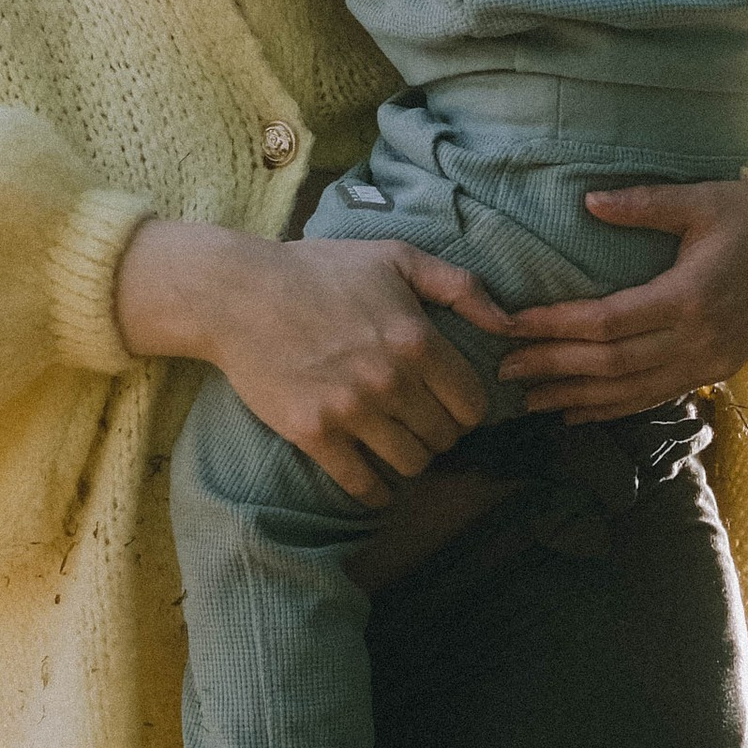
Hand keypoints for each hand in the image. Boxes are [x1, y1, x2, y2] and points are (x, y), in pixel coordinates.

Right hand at [115, 218, 502, 504]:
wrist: (238, 294)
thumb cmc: (319, 270)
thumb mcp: (395, 257)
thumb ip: (460, 287)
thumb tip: (508, 322)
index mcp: (417, 339)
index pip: (472, 404)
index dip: (467, 409)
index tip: (451, 405)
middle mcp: (390, 380)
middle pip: (444, 438)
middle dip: (439, 433)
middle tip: (421, 422)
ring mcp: (351, 411)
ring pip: (411, 464)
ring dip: (410, 459)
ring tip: (398, 443)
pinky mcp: (314, 434)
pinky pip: (363, 484)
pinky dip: (376, 490)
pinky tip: (375, 480)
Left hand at [498, 178, 747, 424]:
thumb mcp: (704, 199)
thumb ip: (645, 204)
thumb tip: (586, 201)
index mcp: (689, 296)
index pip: (608, 322)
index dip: (556, 327)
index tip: (512, 325)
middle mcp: (697, 339)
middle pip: (611, 364)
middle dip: (553, 368)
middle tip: (503, 371)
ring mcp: (708, 362)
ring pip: (630, 391)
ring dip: (576, 398)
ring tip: (529, 401)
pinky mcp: (715, 371)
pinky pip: (655, 397)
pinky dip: (613, 408)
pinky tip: (577, 413)